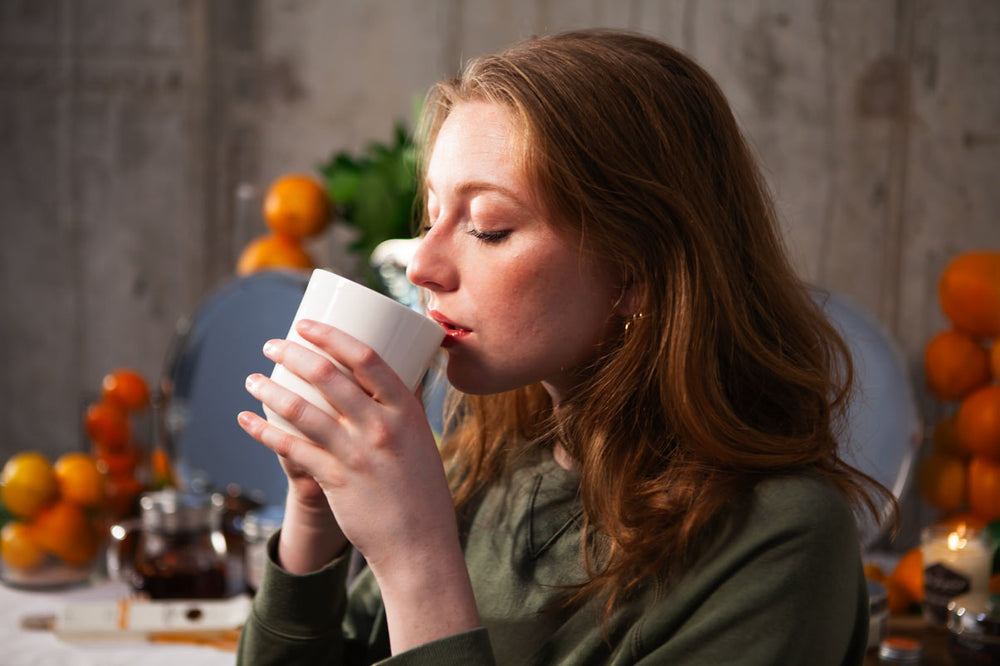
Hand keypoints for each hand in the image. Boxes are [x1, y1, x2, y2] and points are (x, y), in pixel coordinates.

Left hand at [239, 319, 480, 651]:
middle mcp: (382, 427)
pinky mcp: (335, 482)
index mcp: (406, 409)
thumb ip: (402, 407)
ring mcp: (357, 455)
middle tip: (271, 345)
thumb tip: (392, 370)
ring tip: (252, 379)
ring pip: (303, 411)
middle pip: (329, 376)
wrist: (420, 544)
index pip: (366, 357)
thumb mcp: (421, 438)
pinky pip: (292, 450)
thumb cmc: (421, 488)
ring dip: (270, 390)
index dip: (331, 335)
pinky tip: (248, 421)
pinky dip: (265, 432)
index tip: (305, 323)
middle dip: (293, 353)